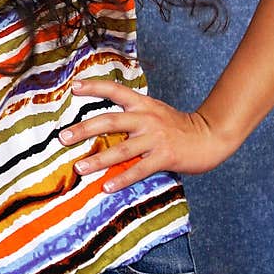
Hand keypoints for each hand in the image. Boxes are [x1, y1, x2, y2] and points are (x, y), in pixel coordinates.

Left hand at [60, 79, 236, 192]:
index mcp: (142, 104)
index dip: (94, 87)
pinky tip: (106, 186)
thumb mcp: (154, 111)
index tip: (74, 87)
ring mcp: (155, 137)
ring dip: (98, 160)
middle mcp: (146, 117)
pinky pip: (139, 169)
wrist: (210, 136)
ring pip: (121, 149)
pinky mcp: (164, 156)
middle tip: (63, 137)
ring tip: (79, 168)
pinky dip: (121, 178)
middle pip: (110, 120)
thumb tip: (102, 124)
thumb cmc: (177, 126)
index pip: (115, 89)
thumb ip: (132, 114)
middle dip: (84, 129)